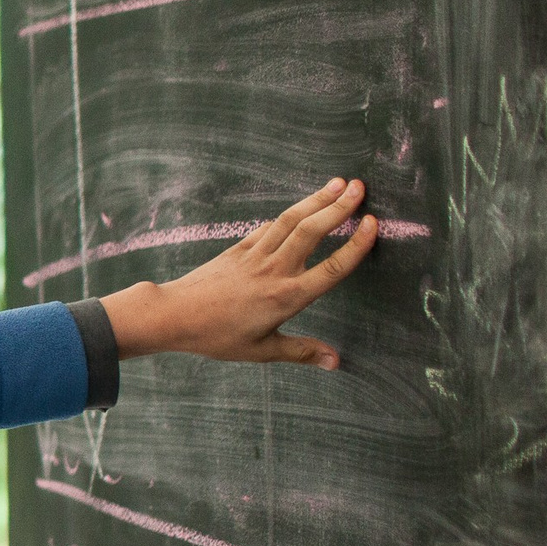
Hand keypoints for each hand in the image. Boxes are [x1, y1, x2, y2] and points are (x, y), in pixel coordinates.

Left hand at [102, 178, 379, 368]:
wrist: (173, 315)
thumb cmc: (216, 337)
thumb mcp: (261, 350)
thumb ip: (302, 352)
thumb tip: (335, 361)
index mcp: (287, 297)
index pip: (333, 267)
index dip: (356, 244)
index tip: (373, 223)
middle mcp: (275, 271)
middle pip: (313, 231)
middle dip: (339, 207)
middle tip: (361, 187)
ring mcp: (255, 256)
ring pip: (290, 221)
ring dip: (315, 200)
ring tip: (338, 183)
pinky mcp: (237, 249)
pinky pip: (267, 227)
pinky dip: (287, 215)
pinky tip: (299, 207)